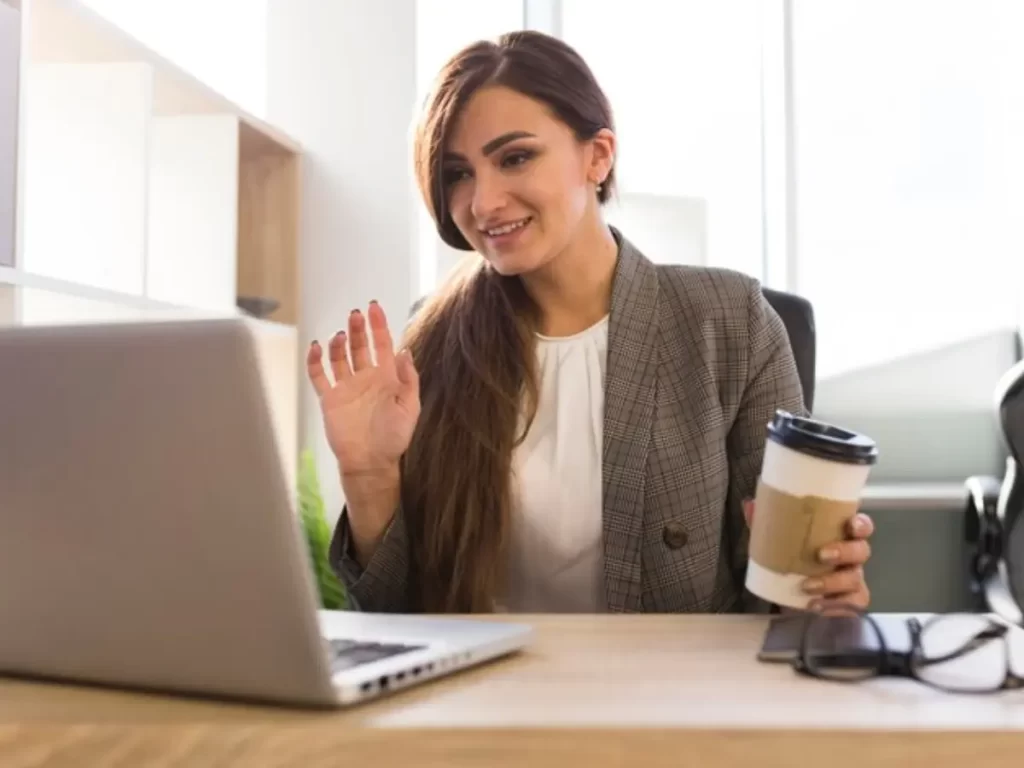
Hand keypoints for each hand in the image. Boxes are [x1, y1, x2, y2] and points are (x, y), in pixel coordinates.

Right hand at [306, 302, 420, 479]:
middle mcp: (365, 378)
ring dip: (339, 343)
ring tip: (341, 334)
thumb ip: (408, 379)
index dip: (379, 325)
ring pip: (339, 357)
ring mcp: (346, 387)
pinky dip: (316, 361)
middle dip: (358, 329)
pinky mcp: (329, 399)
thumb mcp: (410, 407)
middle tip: (356, 314)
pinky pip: (319, 376)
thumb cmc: (394, 437)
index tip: (375, 307)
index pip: (382, 344)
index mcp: (386, 377)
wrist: (371, 462)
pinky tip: (316, 347)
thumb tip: (404, 351)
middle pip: (359, 346)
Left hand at [743, 500, 873, 609]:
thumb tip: (749, 504)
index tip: (851, 524)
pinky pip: (852, 605)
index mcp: (840, 537)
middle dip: (845, 551)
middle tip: (821, 555)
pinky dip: (834, 605)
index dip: (861, 524)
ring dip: (832, 582)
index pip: (861, 526)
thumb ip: (766, 522)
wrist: (787, 595)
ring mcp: (853, 580)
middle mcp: (852, 557)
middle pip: (862, 551)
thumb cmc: (792, 558)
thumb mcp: (778, 539)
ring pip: (855, 579)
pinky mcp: (850, 603)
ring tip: (807, 586)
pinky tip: (816, 606)